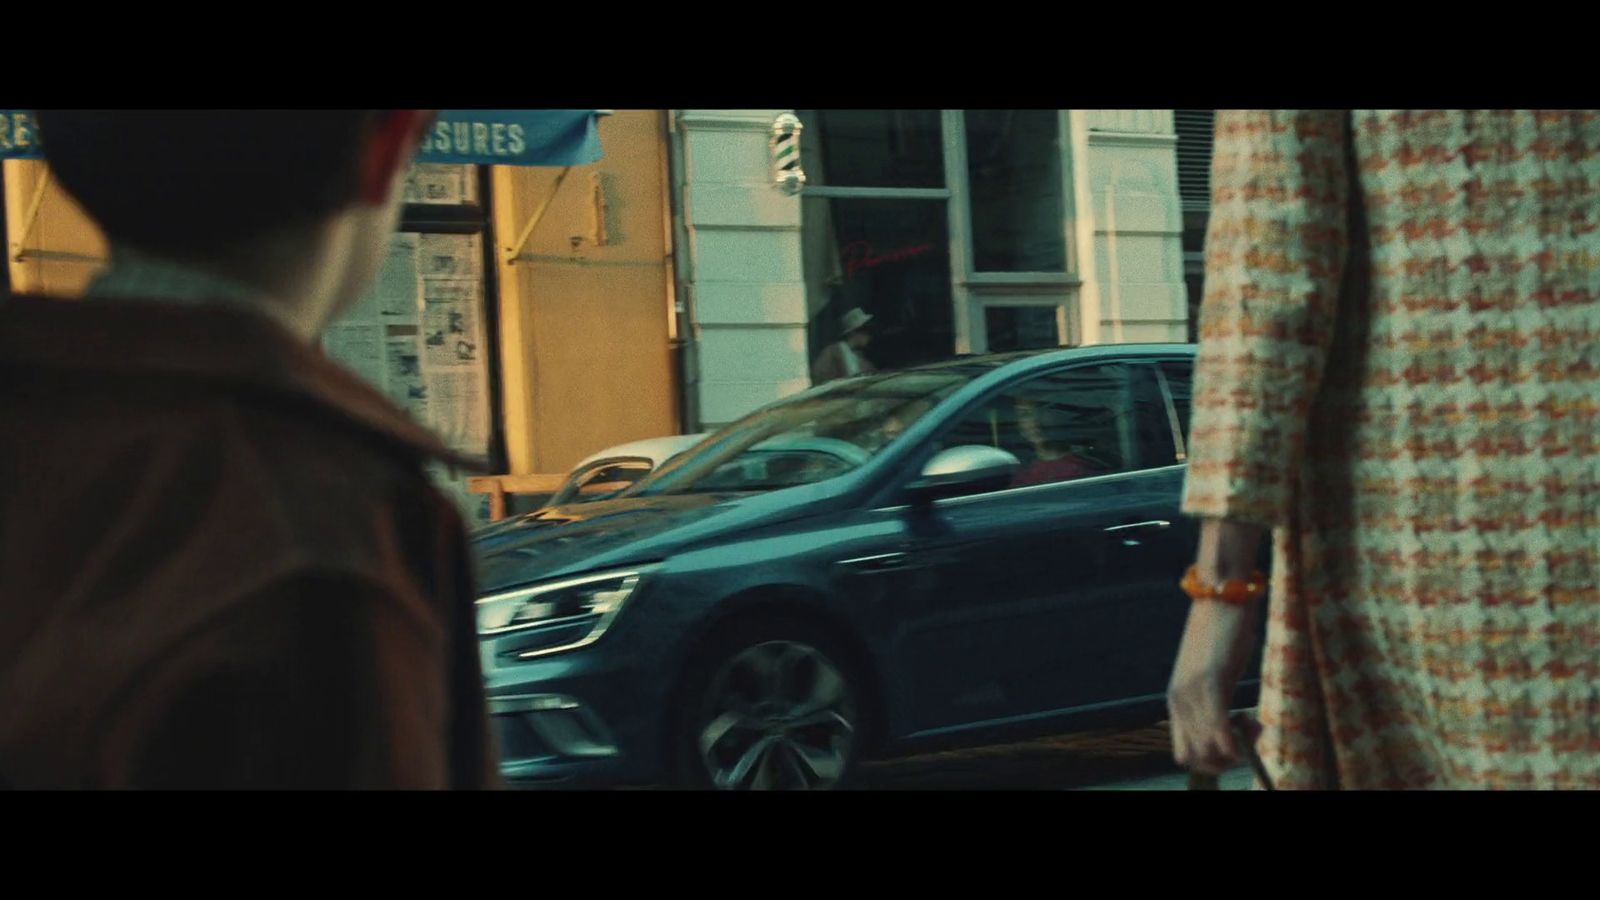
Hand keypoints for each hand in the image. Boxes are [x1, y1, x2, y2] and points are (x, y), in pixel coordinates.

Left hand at [1167, 518, 1266, 775]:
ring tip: (1255, 724)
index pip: (1184, 754)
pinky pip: (1218, 731)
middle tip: (1251, 736)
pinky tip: (1255, 726)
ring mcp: (1192, 693)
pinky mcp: (1210, 682)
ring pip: (1206, 752)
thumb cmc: (1223, 630)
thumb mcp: (1215, 672)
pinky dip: (1237, 742)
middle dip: (1225, 761)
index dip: (1212, 759)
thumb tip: (1229, 727)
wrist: (1222, 591)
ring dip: (1236, 751)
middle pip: (1194, 760)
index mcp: (1176, 700)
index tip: (1237, 741)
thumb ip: (1215, 700)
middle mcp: (1178, 700)